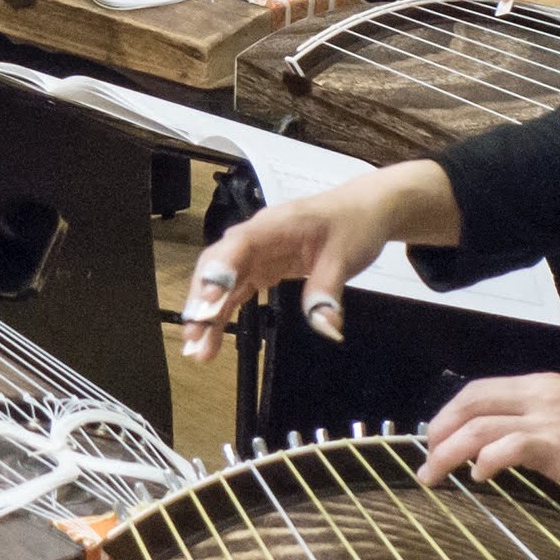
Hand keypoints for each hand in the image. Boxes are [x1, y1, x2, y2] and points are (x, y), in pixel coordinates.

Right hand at [177, 168, 416, 361]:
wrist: (365, 210)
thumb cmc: (353, 225)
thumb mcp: (346, 257)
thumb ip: (328, 291)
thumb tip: (325, 327)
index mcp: (276, 225)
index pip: (239, 245)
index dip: (219, 271)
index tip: (207, 302)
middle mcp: (258, 237)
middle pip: (219, 265)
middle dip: (202, 300)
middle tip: (194, 336)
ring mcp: (257, 253)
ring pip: (223, 281)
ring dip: (208, 313)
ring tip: (198, 349)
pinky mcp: (263, 267)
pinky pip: (237, 290)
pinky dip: (224, 312)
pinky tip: (213, 337)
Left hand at [418, 374, 559, 498]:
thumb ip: (538, 423)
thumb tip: (505, 444)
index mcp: (538, 386)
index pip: (479, 390)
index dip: (450, 412)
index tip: (435, 435)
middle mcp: (537, 395)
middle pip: (470, 403)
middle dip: (439, 429)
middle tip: (425, 457)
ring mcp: (546, 419)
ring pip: (480, 426)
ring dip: (448, 451)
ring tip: (433, 474)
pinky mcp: (557, 445)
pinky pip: (508, 447)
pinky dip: (485, 460)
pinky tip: (478, 475)